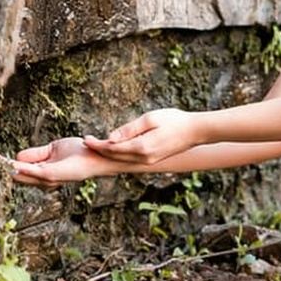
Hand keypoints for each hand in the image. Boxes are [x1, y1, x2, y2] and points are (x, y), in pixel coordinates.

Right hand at [10, 137, 117, 187]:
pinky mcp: (53, 175)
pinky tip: (14, 166)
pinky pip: (35, 173)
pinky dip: (24, 170)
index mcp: (42, 173)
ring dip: (10, 168)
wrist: (94, 154)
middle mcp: (43, 179)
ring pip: (24, 175)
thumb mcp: (52, 150)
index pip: (19, 170)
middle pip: (18, 175)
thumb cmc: (77, 152)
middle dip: (4, 168)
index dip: (6, 165)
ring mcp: (48, 178)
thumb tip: (17, 158)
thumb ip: (35, 154)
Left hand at [82, 107, 199, 164]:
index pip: (112, 149)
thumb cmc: (174, 120)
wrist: (195, 131)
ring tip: (96, 146)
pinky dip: (120, 155)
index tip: (86, 138)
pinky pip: (130, 159)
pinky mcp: (153, 160)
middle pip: (115, 157)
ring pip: (122, 160)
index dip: (97, 145)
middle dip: (99, 150)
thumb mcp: (150, 119)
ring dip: (108, 154)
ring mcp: (149, 161)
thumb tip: (110, 137)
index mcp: (142, 148)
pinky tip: (114, 150)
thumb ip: (129, 129)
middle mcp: (144, 158)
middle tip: (86, 142)